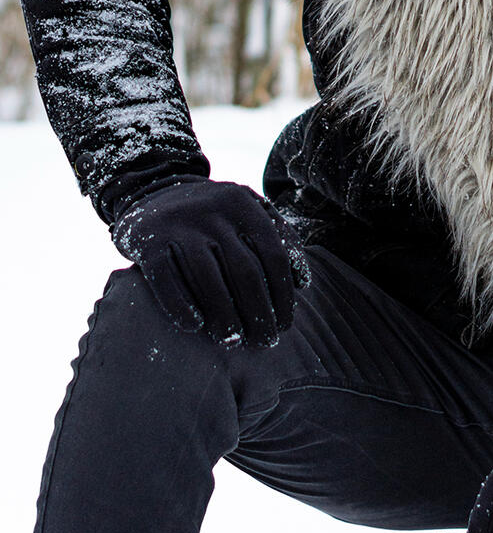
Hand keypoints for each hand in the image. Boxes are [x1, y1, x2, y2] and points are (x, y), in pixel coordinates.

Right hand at [111, 177, 308, 346]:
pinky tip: (195, 326)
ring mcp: (180, 226)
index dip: (283, 294)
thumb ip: (279, 236)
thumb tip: (302, 282)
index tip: (285, 323)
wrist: (152, 190)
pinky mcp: (149, 241)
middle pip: (245, 272)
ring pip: (208, 280)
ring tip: (233, 341)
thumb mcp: (248, 210)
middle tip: (264, 342)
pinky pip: (167, 281)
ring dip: (224, 317)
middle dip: (259, 313)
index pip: (274, 255)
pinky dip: (181, 307)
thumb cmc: (212, 213)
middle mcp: (214, 212)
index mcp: (244, 204)